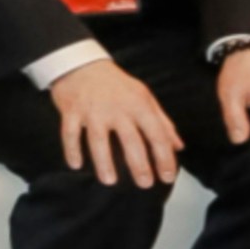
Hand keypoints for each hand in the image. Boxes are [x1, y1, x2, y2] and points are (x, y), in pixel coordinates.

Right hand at [47, 57, 182, 188]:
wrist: (82, 64)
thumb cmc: (116, 84)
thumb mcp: (145, 97)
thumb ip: (163, 122)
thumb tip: (178, 146)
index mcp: (139, 105)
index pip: (157, 135)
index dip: (164, 158)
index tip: (167, 177)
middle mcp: (117, 108)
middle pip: (131, 140)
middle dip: (139, 165)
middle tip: (145, 184)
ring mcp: (93, 111)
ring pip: (99, 140)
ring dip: (104, 162)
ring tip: (109, 181)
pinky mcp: (72, 111)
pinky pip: (71, 133)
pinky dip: (72, 150)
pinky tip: (75, 165)